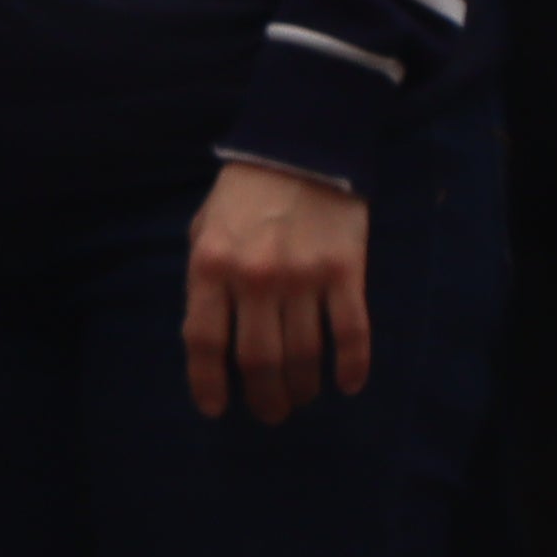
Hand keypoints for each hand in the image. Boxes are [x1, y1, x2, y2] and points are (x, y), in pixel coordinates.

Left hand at [183, 161, 373, 422]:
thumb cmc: (245, 192)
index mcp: (212, 265)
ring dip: (302, 388)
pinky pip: (351, 334)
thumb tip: (208, 339)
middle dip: (264, 398)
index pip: (204, 341)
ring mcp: (303, 277)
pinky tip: (346, 385)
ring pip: (304, 356)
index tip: (216, 409)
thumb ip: (204, 280)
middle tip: (270, 412)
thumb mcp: (205, 228)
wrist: (300, 144)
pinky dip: (350, 367)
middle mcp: (255, 277)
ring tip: (301, 397)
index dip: (208, 383)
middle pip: (258, 360)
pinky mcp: (346, 272)